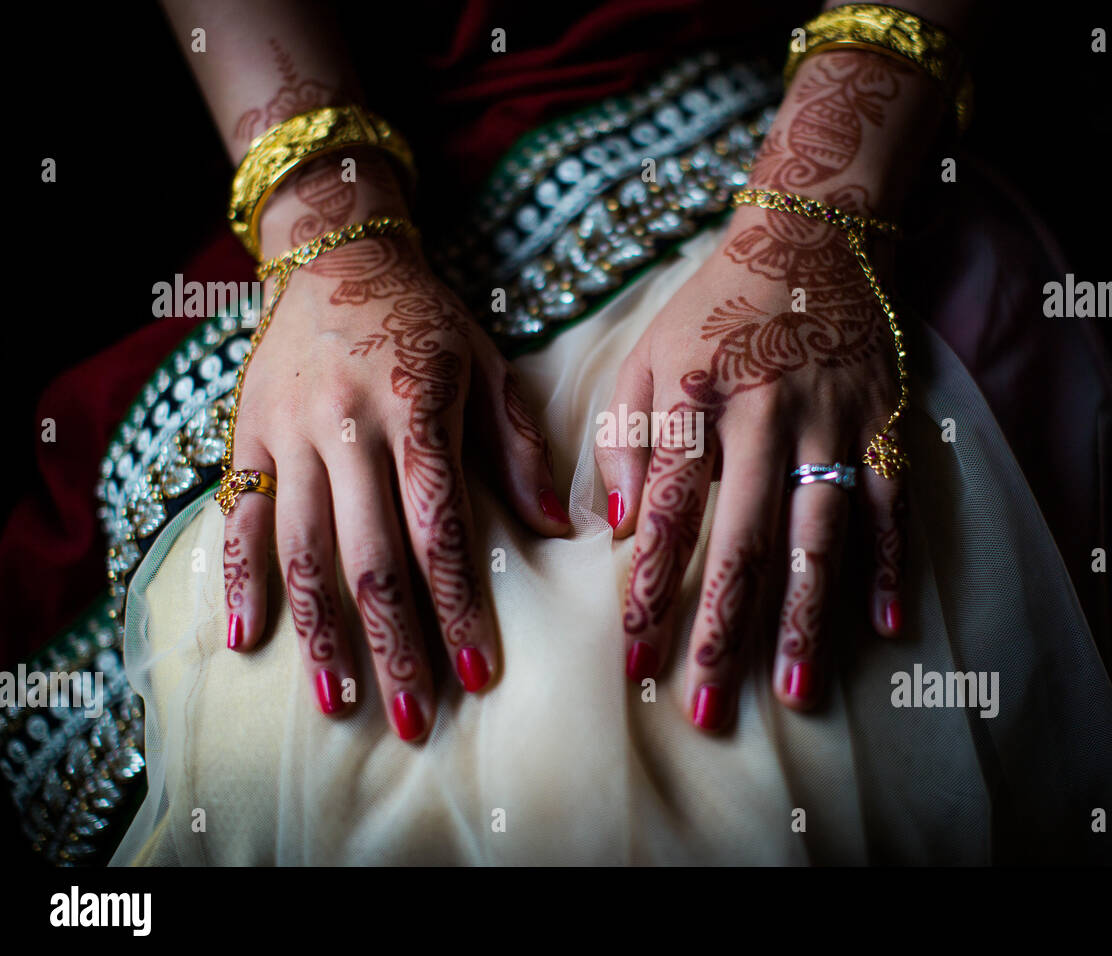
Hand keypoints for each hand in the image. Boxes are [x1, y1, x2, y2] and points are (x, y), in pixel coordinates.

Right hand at [223, 162, 568, 741]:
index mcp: (417, 408)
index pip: (442, 528)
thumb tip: (559, 530)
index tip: (481, 675)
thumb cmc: (424, 318)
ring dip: (323, 633)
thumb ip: (517, 449)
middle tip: (418, 718)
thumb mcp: (487, 365)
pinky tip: (249, 640)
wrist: (333, 252)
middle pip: (372, 556)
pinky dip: (240, 578)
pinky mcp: (246, 433)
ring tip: (343, 702)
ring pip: (303, 549)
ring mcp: (289, 431)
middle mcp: (348, 426)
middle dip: (397, 645)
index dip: (461, 607)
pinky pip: (239, 515)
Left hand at [597, 50, 933, 730]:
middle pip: (741, 540)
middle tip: (707, 710)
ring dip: (806, 618)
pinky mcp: (884, 421)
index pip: (667, 512)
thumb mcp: (644, 353)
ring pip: (819, 535)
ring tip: (797, 692)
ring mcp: (833, 419)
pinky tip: (889, 627)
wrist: (812, 235)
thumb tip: (613, 529)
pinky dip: (893, 564)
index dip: (650, 592)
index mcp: (694, 396)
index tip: (634, 663)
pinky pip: (893, 503)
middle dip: (722, 632)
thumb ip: (623, 437)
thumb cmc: (714, 308)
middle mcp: (766, 413)